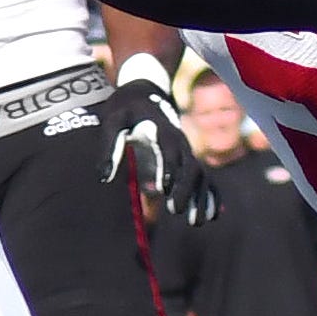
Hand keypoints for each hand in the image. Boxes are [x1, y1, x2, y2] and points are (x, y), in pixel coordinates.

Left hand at [101, 54, 218, 224]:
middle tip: (175, 211)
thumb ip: (109, 147)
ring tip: (196, 222)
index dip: (169, 168)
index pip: (170, 150)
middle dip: (186, 189)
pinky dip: (212, 196)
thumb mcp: (113, 121)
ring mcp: (187, 152)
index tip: (164, 189)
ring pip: (201, 176)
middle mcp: (180, 142)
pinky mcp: (188, 161)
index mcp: (163, 130)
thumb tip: (103, 178)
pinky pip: (206, 179)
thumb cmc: (126, 110)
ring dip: (201, 198)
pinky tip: (212, 216)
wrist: (144, 93)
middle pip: (191, 166)